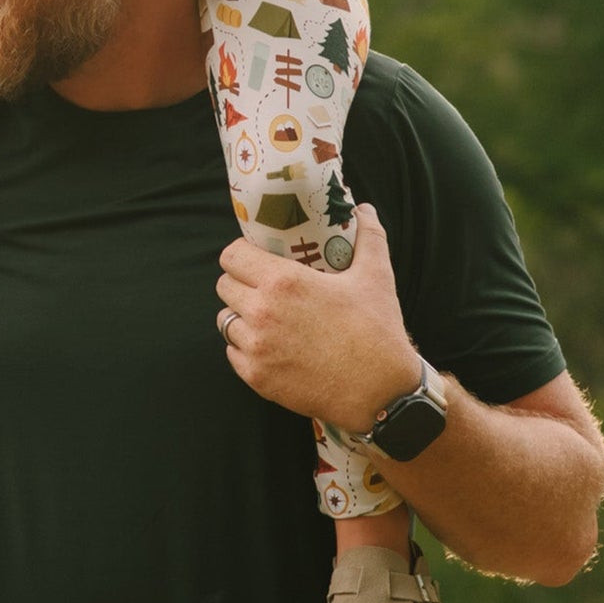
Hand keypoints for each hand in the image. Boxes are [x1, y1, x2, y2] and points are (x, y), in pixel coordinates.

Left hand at [215, 203, 423, 431]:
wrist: (379, 393)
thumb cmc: (376, 331)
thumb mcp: (376, 276)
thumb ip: (368, 237)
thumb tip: (364, 209)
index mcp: (283, 281)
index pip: (231, 256)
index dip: (240, 255)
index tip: (254, 259)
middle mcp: (261, 311)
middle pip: (223, 286)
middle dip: (239, 284)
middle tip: (261, 288)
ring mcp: (255, 346)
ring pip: (225, 320)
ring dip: (241, 317)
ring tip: (266, 318)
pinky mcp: (255, 377)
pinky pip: (232, 353)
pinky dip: (245, 348)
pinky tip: (270, 346)